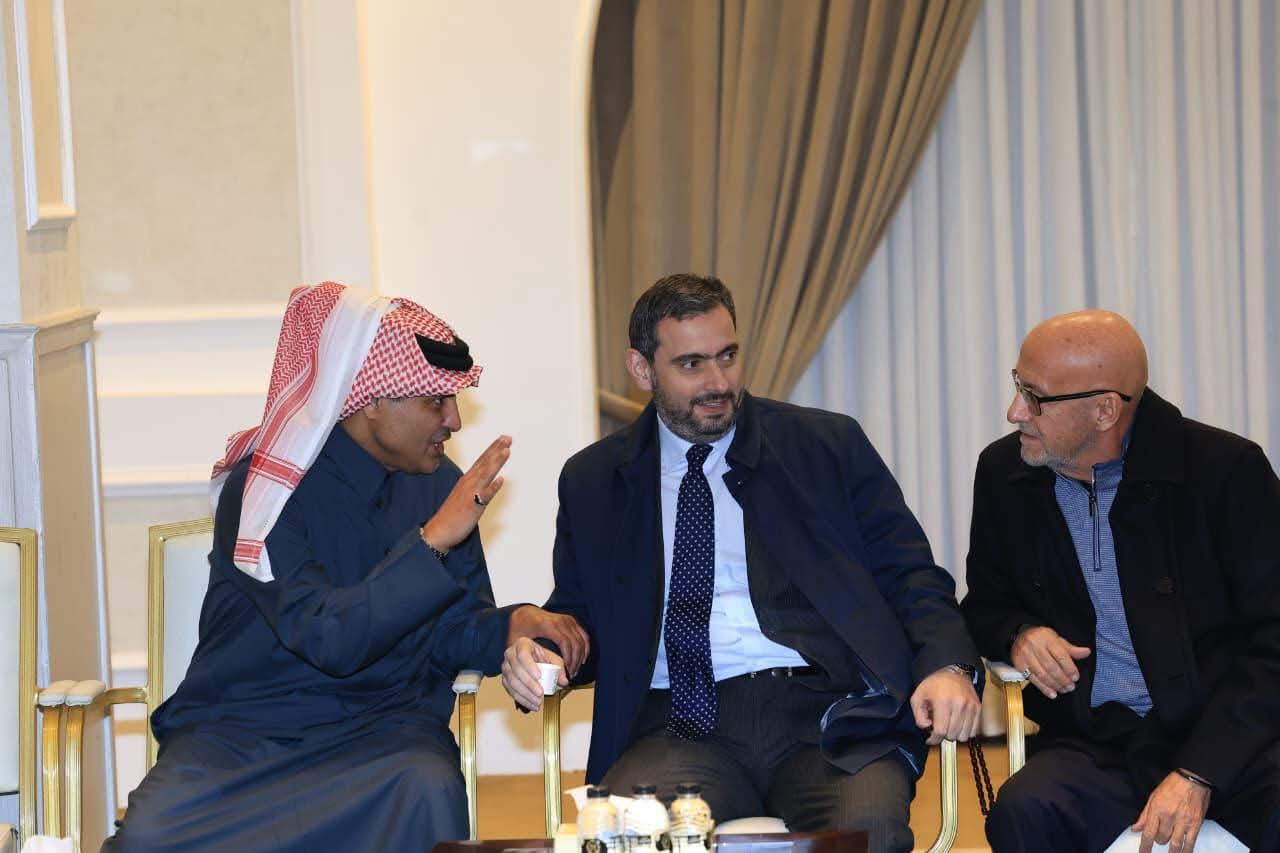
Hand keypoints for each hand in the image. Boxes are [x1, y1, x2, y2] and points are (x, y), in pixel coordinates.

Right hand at [421, 435, 511, 550]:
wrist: (439, 530)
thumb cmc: (452, 515)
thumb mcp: (465, 496)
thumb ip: (477, 487)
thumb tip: (492, 481)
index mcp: (467, 480)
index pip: (481, 461)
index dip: (492, 449)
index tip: (502, 439)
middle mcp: (469, 483)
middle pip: (484, 463)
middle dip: (496, 449)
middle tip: (507, 438)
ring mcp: (471, 494)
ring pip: (485, 475)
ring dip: (496, 462)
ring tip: (506, 450)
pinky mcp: (472, 506)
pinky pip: (484, 496)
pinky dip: (492, 488)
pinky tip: (501, 480)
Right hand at [501, 637, 566, 710]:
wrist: (534, 660)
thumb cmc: (543, 658)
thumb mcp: (553, 660)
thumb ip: (559, 670)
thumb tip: (564, 682)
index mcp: (522, 644)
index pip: (523, 654)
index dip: (530, 666)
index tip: (539, 676)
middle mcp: (510, 654)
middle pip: (516, 670)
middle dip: (529, 684)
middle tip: (540, 693)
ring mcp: (506, 668)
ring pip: (512, 682)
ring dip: (525, 694)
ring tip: (538, 702)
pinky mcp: (505, 680)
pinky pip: (511, 691)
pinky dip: (522, 700)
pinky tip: (533, 705)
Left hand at [507, 605, 588, 675]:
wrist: (523, 613)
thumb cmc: (520, 628)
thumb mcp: (517, 641)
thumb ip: (522, 656)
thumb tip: (530, 673)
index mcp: (546, 625)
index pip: (564, 642)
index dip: (567, 659)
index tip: (565, 672)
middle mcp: (559, 620)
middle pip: (575, 643)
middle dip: (575, 661)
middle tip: (571, 675)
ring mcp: (567, 619)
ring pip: (581, 640)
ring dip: (581, 657)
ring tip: (574, 671)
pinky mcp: (571, 621)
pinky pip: (583, 635)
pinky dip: (585, 648)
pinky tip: (582, 660)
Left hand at [909, 667, 980, 744]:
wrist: (953, 672)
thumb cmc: (934, 685)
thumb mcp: (918, 696)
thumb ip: (918, 715)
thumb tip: (927, 728)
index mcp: (943, 701)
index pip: (941, 730)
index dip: (934, 739)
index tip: (930, 739)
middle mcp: (959, 704)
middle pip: (952, 735)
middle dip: (943, 735)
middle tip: (939, 726)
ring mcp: (971, 707)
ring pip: (964, 736)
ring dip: (955, 734)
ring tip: (949, 725)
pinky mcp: (978, 708)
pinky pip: (973, 732)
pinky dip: (965, 732)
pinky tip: (958, 724)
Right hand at [1011, 625, 1090, 698]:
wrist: (1020, 635)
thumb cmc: (1042, 639)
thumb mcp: (1057, 640)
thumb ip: (1071, 649)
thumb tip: (1086, 652)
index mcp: (1046, 638)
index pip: (1060, 655)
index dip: (1069, 668)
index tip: (1076, 677)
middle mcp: (1034, 645)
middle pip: (1051, 666)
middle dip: (1063, 679)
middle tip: (1071, 687)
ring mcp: (1025, 655)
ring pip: (1042, 674)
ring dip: (1055, 685)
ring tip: (1063, 690)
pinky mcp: (1019, 664)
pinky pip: (1032, 679)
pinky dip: (1043, 688)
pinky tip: (1052, 693)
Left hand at [1132, 771, 1210, 852]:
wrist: (1193, 779)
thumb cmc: (1172, 785)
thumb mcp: (1153, 797)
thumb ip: (1145, 815)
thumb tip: (1136, 829)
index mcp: (1157, 809)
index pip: (1148, 833)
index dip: (1145, 847)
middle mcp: (1169, 816)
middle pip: (1161, 839)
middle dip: (1159, 840)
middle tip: (1160, 837)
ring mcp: (1184, 821)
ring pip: (1175, 844)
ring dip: (1172, 850)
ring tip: (1170, 852)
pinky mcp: (1196, 824)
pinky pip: (1190, 842)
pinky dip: (1187, 851)